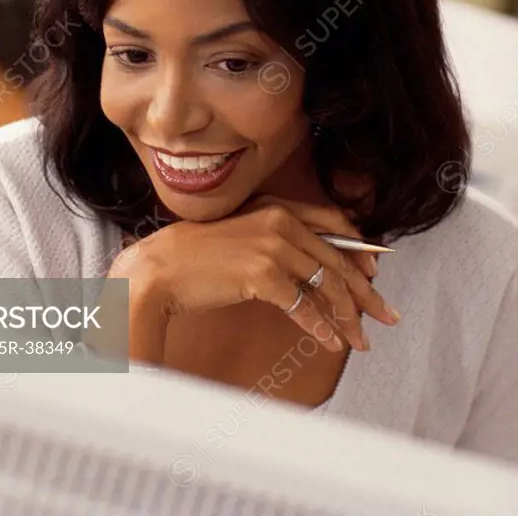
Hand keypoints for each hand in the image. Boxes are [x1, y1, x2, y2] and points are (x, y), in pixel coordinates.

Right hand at [109, 194, 399, 358]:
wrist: (160, 267)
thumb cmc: (197, 254)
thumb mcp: (244, 232)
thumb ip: (278, 238)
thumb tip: (316, 266)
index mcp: (277, 204)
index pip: (335, 222)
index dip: (362, 250)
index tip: (377, 272)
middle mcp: (280, 219)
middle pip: (339, 258)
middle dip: (367, 292)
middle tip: (386, 314)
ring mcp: (272, 245)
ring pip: (327, 284)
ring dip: (349, 317)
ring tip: (360, 339)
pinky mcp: (262, 274)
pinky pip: (304, 306)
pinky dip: (321, 328)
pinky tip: (330, 343)